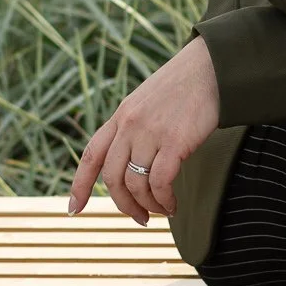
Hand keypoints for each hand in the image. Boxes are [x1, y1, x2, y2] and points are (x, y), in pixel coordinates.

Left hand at [68, 36, 220, 224]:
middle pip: (112, 177)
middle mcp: (130, 124)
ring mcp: (150, 132)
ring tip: (163, 210)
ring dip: (148, 205)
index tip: (74, 208)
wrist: (211, 68)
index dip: (79, 185)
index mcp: (121, 115)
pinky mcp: (174, 141)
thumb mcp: (148, 102)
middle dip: (123, 205)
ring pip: (135, 184)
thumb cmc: (185, 86)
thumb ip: (135, 127)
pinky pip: (160, 182)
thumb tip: (132, 162)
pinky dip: (164, 200)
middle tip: (140, 217)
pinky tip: (173, 205)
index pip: (91, 154)